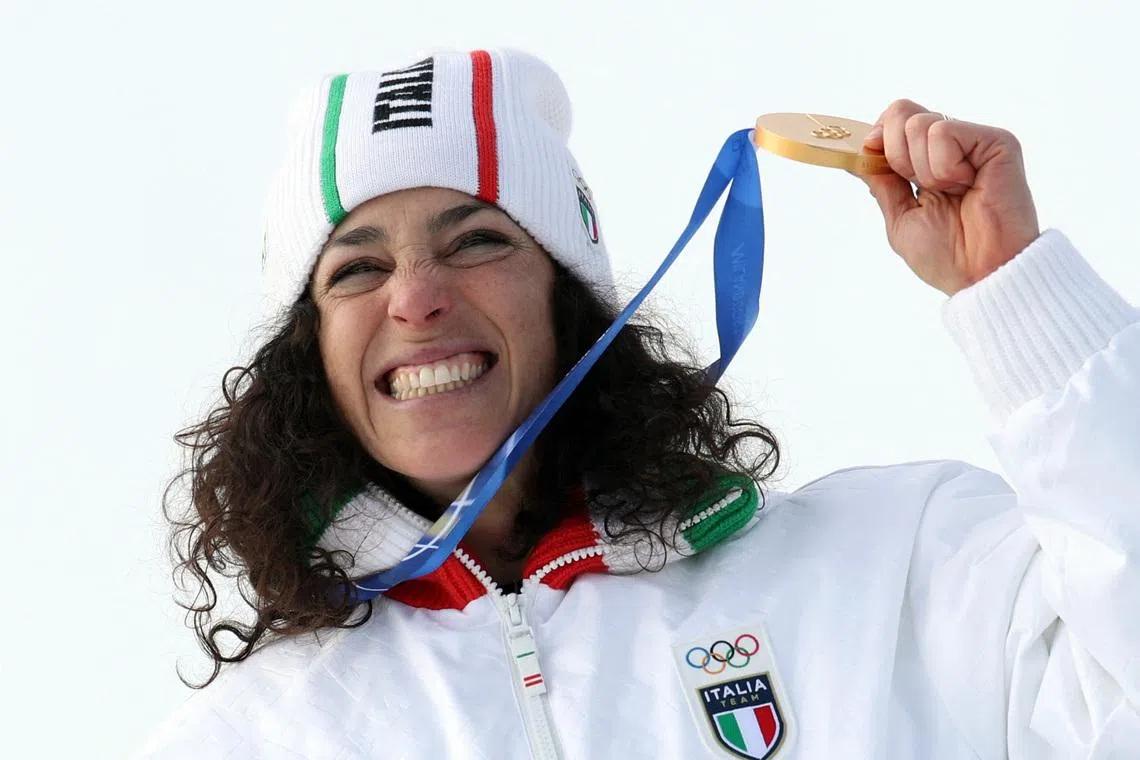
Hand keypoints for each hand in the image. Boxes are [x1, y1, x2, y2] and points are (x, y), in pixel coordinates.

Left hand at [856, 99, 1039, 295]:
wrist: (979, 274)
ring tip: (952, 192)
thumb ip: (881, 181)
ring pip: (918, 123)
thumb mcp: (899, 215)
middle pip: (900, 112)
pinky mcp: (996, 142)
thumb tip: (858, 154)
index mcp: (928, 162)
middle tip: (923, 188)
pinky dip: (944, 167)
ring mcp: (974, 141)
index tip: (873, 158)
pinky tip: (966, 185)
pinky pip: (944, 133)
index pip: (893, 121)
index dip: (876, 137)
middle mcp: (951, 146)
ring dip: (923, 170)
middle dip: (895, 156)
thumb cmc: (946, 255)